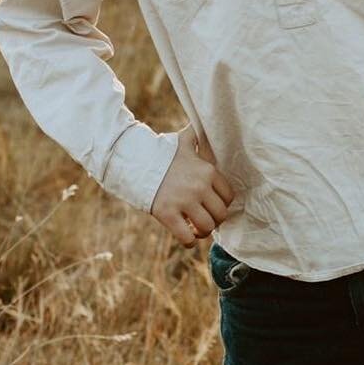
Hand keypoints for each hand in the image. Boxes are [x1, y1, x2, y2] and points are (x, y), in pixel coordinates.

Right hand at [151, 128, 234, 247]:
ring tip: (195, 229)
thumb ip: (197, 137)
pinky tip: (185, 237)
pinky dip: (188, 242)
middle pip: (221, 215)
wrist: (134, 163)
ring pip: (207, 227)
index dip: (221, 205)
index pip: (229, 197)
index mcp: (208, 171)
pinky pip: (187, 237)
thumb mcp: (183, 142)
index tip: (212, 206)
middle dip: (214, 220)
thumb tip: (203, 122)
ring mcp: (183, 201)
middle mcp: (199, 187)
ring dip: (202, 232)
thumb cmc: (162, 155)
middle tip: (204, 220)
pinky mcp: (167, 214)